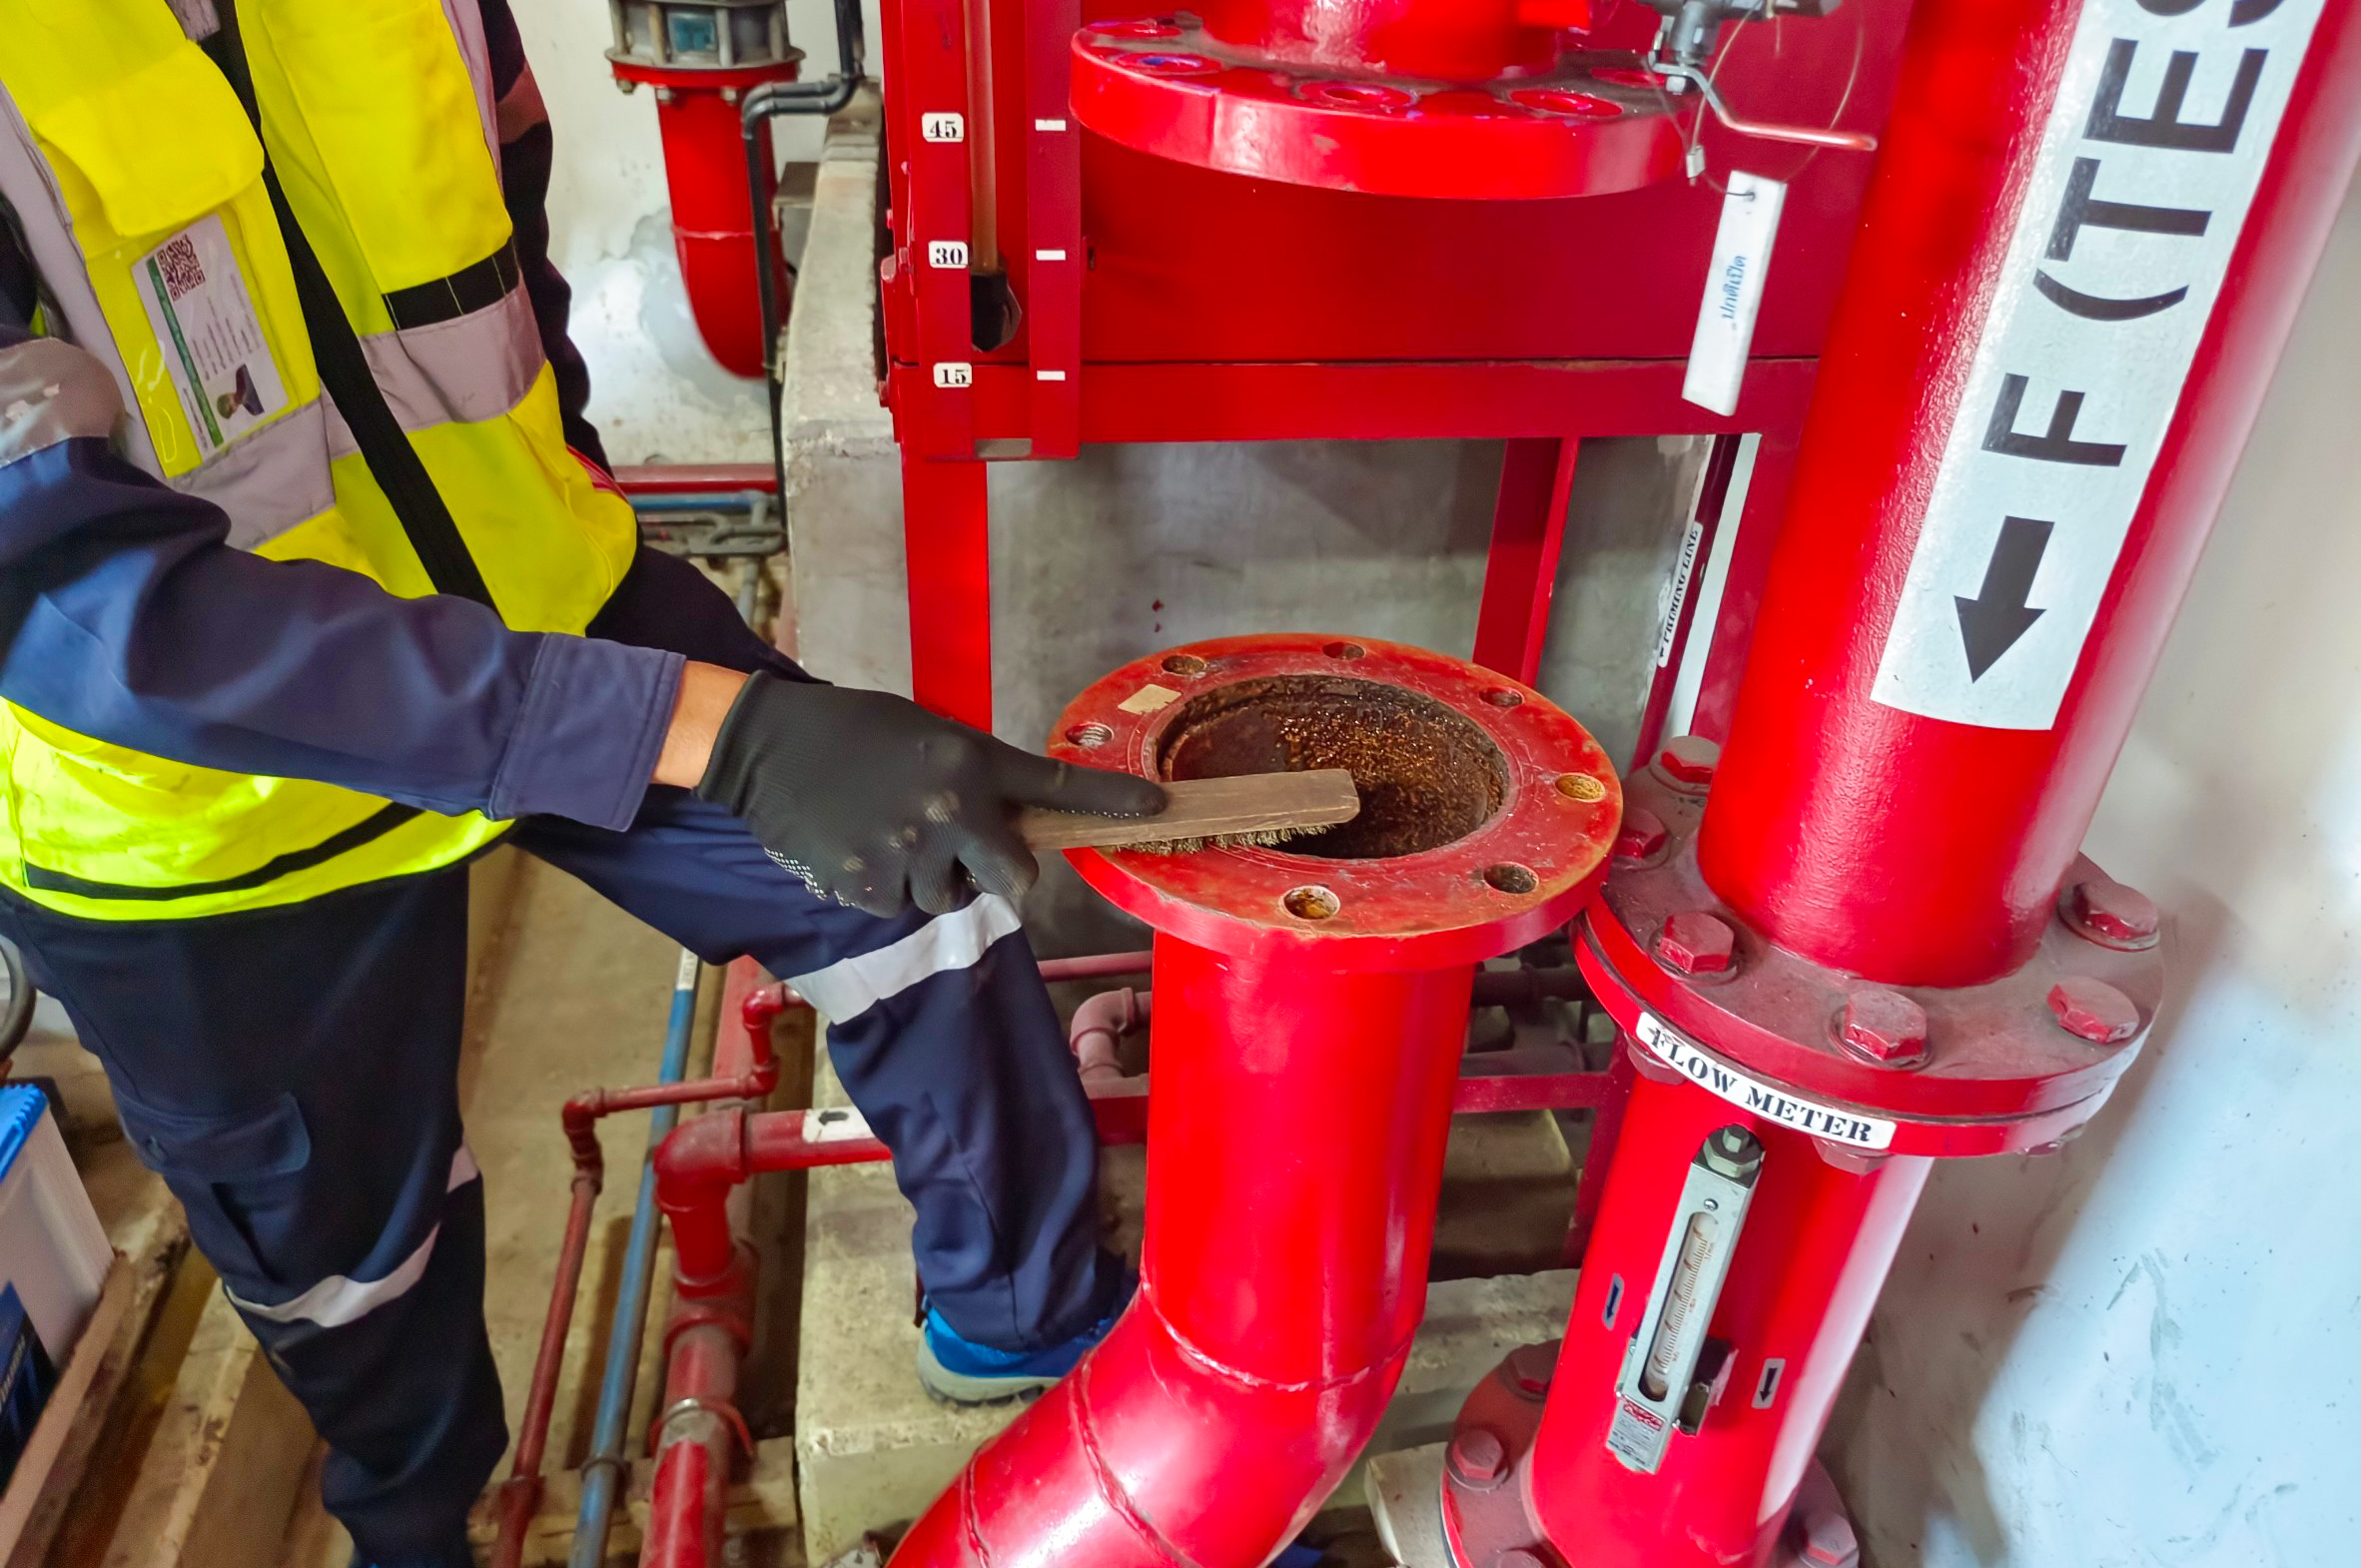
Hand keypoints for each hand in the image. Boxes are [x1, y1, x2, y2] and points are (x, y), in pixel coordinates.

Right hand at [691, 671, 1168, 915]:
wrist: (770, 745)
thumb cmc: (856, 731)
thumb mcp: (931, 737)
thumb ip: (977, 780)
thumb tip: (1011, 825)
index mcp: (970, 764)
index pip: (1057, 785)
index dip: (1112, 802)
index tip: (1161, 808)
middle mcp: (951, 812)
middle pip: (1016, 879)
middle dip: (999, 875)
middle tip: (965, 854)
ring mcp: (910, 856)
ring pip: (951, 900)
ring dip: (933, 882)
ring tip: (890, 837)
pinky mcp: (869, 889)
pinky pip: (900, 909)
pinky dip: (885, 891)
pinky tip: (858, 850)